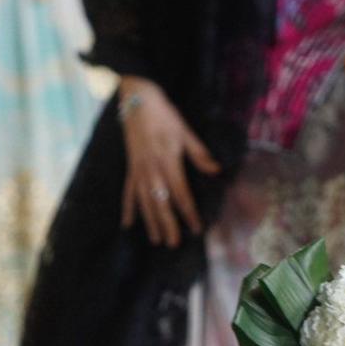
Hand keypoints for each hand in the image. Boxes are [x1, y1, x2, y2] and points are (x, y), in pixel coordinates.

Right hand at [118, 76, 219, 247]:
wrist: (137, 101)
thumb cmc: (164, 116)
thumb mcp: (185, 132)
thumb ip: (199, 154)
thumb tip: (216, 171)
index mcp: (168, 161)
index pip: (180, 193)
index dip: (189, 213)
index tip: (197, 228)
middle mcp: (151, 169)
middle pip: (160, 203)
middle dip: (168, 225)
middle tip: (174, 244)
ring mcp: (138, 170)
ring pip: (144, 202)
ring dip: (150, 222)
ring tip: (157, 240)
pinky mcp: (130, 168)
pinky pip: (128, 192)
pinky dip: (128, 209)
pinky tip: (128, 224)